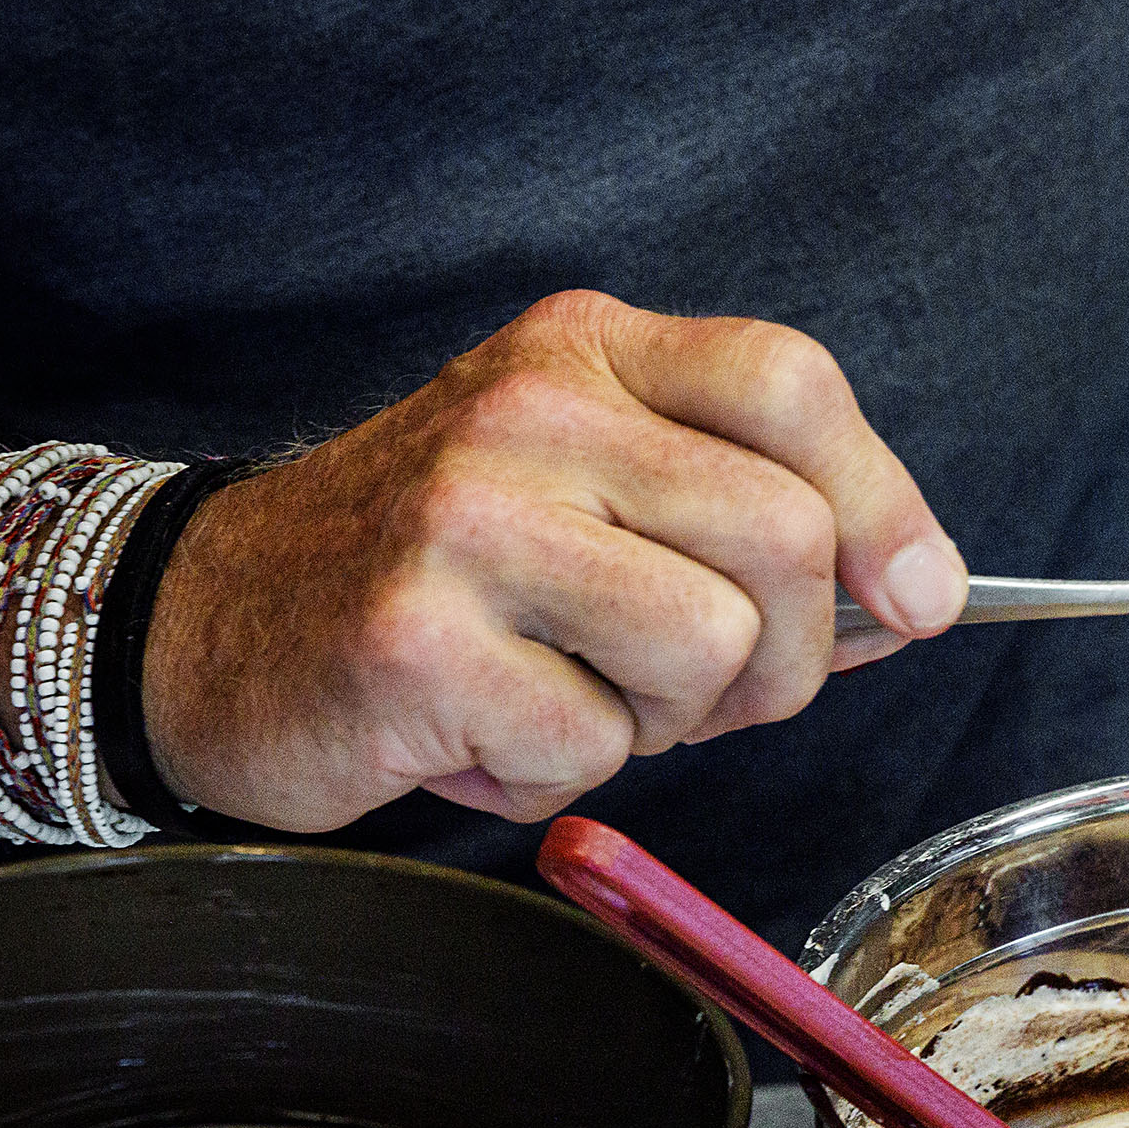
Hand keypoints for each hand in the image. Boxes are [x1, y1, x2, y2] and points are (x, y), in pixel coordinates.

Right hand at [143, 290, 966, 829]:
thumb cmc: (442, 573)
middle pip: (785, 536)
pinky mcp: (417, 638)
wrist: (208, 624)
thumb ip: (743, 513)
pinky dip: (559, 777)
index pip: (792, 384)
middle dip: (789, 658)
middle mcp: (528, 409)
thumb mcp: (590, 487)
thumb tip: (915, 595)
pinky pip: (595, 747)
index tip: (920, 600)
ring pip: (711, 646)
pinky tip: (483, 733)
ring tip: (573, 695)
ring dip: (670, 722)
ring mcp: (467, 518)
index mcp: (586, 350)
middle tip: (708, 692)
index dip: (887, 504)